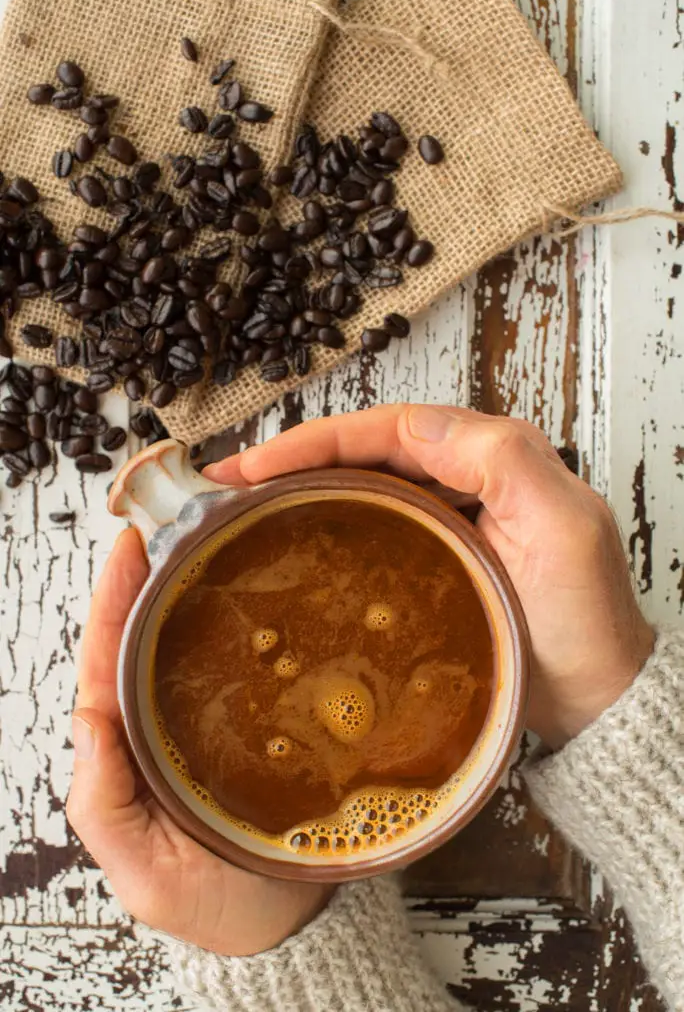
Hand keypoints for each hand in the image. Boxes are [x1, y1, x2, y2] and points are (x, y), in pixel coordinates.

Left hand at [67, 528, 332, 955]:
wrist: (291, 925)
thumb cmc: (219, 906)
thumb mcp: (147, 878)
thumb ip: (105, 808)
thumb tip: (86, 722)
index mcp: (127, 758)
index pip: (109, 666)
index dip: (114, 606)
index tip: (128, 551)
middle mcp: (164, 730)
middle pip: (147, 642)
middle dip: (151, 580)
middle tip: (170, 524)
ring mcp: (211, 725)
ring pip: (193, 648)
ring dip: (194, 594)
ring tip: (209, 542)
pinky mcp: (260, 725)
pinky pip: (245, 669)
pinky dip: (247, 628)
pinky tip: (264, 598)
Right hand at [206, 405, 654, 748]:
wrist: (596, 707)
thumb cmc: (586, 627)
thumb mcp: (564, 529)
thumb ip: (504, 459)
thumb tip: (418, 424)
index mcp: (495, 457)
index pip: (389, 430)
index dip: (315, 440)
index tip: (254, 468)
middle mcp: (468, 477)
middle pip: (366, 451)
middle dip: (293, 459)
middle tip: (227, 483)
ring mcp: (450, 520)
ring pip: (362, 486)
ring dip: (301, 489)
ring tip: (240, 507)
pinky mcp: (435, 559)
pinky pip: (371, 526)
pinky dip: (324, 526)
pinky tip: (289, 542)